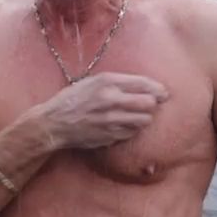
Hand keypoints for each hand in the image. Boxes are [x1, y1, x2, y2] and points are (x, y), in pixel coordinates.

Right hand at [36, 72, 168, 149]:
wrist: (54, 123)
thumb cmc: (73, 99)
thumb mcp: (92, 82)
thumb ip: (117, 82)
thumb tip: (146, 87)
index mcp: (106, 82)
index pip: (143, 83)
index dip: (157, 88)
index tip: (163, 93)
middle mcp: (110, 100)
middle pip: (148, 103)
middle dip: (152, 104)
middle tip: (150, 105)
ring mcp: (111, 120)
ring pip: (143, 120)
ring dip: (143, 118)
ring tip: (135, 116)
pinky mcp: (109, 135)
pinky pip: (132, 132)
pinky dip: (131, 129)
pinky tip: (122, 125)